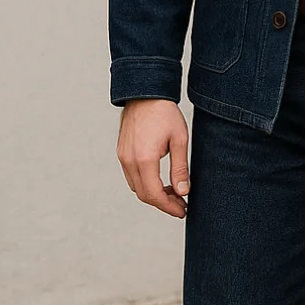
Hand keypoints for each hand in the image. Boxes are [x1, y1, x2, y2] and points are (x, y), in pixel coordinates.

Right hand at [116, 99, 190, 216]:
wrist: (144, 93)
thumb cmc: (164, 113)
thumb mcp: (180, 140)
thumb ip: (180, 168)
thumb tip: (183, 192)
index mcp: (144, 159)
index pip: (154, 195)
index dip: (169, 207)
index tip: (183, 211)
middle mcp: (129, 161)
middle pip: (144, 195)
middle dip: (163, 203)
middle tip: (181, 205)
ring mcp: (123, 157)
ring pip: (137, 187)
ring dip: (154, 194)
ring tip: (174, 193)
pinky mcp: (122, 153)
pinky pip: (132, 177)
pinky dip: (146, 184)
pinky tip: (160, 180)